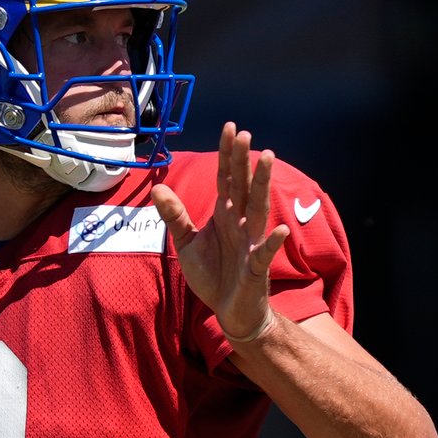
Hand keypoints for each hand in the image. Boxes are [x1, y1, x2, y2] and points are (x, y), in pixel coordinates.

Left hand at [151, 121, 288, 343]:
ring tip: (268, 158)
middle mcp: (240, 223)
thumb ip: (174, 216)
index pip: (226, 178)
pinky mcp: (256, 268)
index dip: (227, 154)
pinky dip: (273, 242)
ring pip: (259, 209)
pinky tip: (279, 229)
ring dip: (263, 185)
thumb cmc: (212, 275)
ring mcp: (251, 243)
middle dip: (243, 161)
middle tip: (244, 133)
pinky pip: (265, 253)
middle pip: (243, 186)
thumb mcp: (186, 244)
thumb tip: (157, 187)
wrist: (228, 310)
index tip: (229, 127)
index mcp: (224, 214)